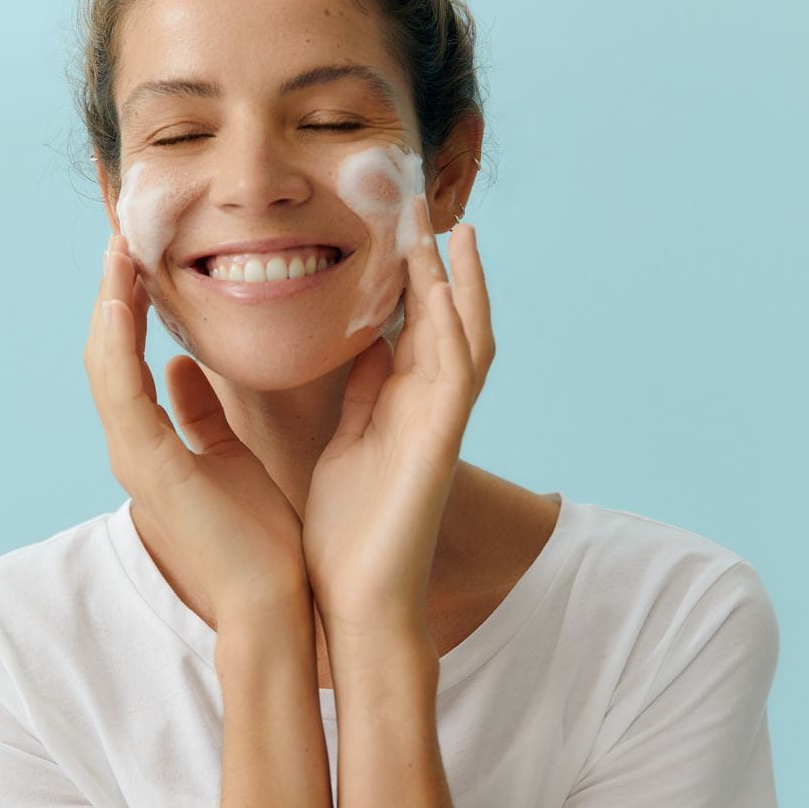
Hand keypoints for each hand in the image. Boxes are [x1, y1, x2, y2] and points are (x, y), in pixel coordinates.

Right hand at [83, 233, 307, 627]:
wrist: (273, 599)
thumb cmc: (259, 535)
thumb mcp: (228, 456)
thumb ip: (201, 412)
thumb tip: (183, 368)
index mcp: (154, 444)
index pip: (128, 362)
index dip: (129, 311)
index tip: (140, 261)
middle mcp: (135, 447)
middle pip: (108, 355)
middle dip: (112, 297)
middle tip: (122, 241)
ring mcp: (136, 458)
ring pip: (105, 365)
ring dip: (109, 306)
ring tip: (119, 254)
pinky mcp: (151, 467)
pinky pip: (123, 392)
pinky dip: (118, 345)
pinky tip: (121, 302)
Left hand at [301, 196, 495, 645]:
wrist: (355, 599)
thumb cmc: (346, 529)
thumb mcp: (346, 440)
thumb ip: (360, 392)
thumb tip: (361, 345)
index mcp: (400, 404)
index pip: (413, 326)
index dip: (409, 277)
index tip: (394, 229)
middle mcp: (427, 405)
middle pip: (444, 319)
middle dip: (439, 265)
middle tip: (424, 209)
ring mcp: (440, 421)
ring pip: (462, 333)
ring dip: (459, 280)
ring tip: (449, 228)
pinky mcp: (440, 439)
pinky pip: (458, 368)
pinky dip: (458, 321)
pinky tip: (449, 280)